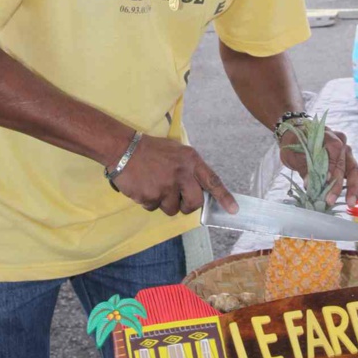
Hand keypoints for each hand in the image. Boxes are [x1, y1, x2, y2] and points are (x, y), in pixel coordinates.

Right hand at [112, 134, 236, 217]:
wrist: (124, 148)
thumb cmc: (152, 150)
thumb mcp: (177, 151)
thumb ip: (189, 168)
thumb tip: (198, 189)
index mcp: (190, 161)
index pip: (212, 181)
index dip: (224, 196)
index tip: (233, 210)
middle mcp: (181, 174)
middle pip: (194, 203)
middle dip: (188, 206)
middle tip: (179, 200)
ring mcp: (166, 187)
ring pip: (172, 209)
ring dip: (165, 202)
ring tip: (155, 186)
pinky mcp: (150, 197)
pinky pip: (153, 208)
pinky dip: (149, 201)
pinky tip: (143, 186)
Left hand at [279, 128, 357, 207]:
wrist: (296, 141)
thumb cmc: (295, 144)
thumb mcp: (294, 153)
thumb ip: (304, 167)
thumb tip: (309, 184)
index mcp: (329, 136)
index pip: (336, 152)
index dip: (332, 167)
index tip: (326, 181)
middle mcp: (342, 144)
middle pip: (346, 164)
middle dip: (339, 185)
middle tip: (331, 200)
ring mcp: (346, 155)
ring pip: (355, 171)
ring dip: (353, 188)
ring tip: (350, 203)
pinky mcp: (347, 164)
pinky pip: (354, 176)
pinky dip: (353, 188)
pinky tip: (350, 199)